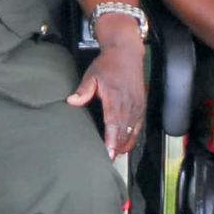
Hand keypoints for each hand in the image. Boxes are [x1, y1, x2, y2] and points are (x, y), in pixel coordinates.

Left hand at [68, 37, 147, 159]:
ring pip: (132, 131)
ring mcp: (137, 105)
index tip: (108, 154)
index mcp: (115, 99)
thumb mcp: (92, 75)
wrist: (126, 53)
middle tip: (108, 160)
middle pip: (124, 131)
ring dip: (125, 144)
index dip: (111, 141)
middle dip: (117, 147)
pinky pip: (139, 126)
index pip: (114, 124)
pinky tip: (126, 144)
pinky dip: (133, 137)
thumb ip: (83, 90)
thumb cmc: (108, 65)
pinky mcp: (141, 105)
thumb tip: (72, 101)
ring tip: (116, 155)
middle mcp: (129, 104)